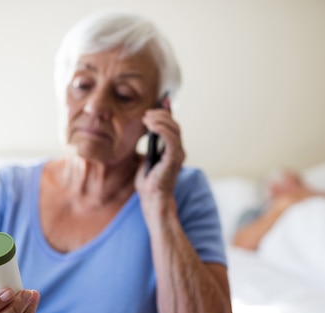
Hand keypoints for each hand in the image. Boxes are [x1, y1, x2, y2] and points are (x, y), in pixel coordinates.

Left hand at [136, 97, 184, 214]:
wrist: (152, 199)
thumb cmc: (148, 182)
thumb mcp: (146, 158)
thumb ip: (150, 146)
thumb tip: (146, 132)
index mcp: (172, 149)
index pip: (172, 125)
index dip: (168, 112)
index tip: (161, 101)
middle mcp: (178, 150)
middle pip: (174, 124)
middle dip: (161, 114)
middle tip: (147, 113)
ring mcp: (178, 154)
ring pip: (173, 128)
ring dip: (160, 120)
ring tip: (147, 118)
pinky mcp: (174, 158)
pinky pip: (171, 138)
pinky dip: (162, 129)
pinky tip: (151, 125)